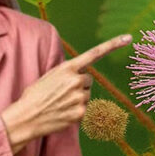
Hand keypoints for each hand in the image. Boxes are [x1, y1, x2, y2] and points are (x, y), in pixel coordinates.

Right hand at [0, 34, 132, 153]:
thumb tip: (81, 76)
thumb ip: (67, 72)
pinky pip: (83, 109)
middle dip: (79, 85)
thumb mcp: (50, 75)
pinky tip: (62, 113)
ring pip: (86, 95)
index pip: (94, 53)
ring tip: (60, 103)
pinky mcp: (80, 113)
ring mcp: (79, 97)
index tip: (128, 38)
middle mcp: (76, 80)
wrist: (26, 117)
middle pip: (88, 80)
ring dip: (77, 98)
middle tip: (62, 92)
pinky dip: (75, 111)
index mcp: (68, 67)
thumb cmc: (35, 95)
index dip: (112, 45)